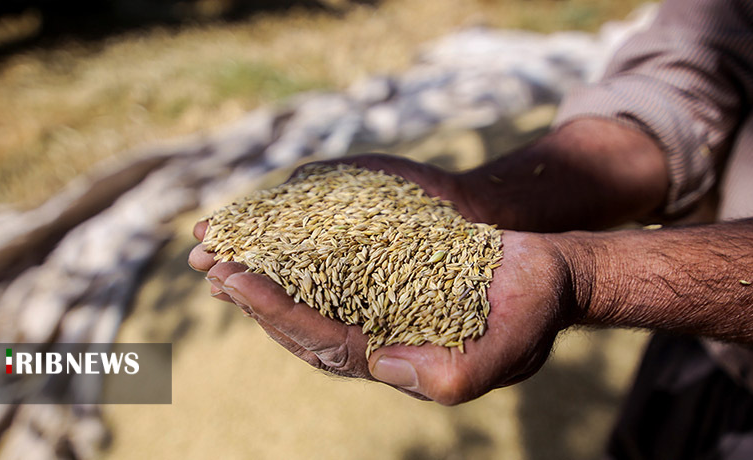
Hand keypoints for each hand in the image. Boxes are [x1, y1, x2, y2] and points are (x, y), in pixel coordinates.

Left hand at [190, 216, 574, 403]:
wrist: (544, 275)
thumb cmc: (529, 313)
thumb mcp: (504, 352)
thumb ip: (448, 375)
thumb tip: (383, 367)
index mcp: (395, 362)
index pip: (324, 341)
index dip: (276, 313)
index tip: (234, 282)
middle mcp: (377, 338)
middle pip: (301, 324)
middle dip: (252, 297)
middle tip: (208, 264)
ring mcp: (376, 307)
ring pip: (307, 297)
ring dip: (263, 276)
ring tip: (219, 251)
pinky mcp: (382, 277)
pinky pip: (327, 270)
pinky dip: (293, 255)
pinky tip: (266, 237)